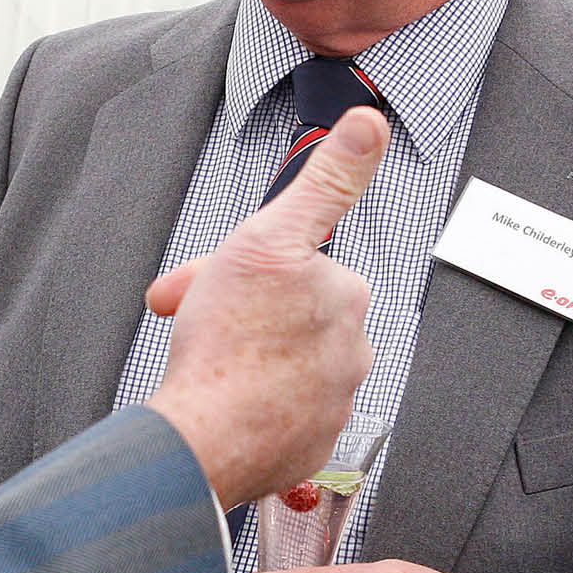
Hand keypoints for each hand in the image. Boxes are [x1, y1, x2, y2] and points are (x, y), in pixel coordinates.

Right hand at [147, 105, 384, 504]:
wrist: (202, 439)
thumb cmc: (228, 343)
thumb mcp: (267, 238)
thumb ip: (326, 180)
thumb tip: (371, 123)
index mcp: (345, 296)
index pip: (297, 269)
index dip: (247, 271)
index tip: (214, 287)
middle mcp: (351, 351)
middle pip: (290, 319)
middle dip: (244, 315)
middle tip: (200, 324)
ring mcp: (331, 405)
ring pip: (285, 366)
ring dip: (248, 359)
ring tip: (208, 365)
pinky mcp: (307, 448)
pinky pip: (280, 416)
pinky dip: (251, 406)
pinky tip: (221, 400)